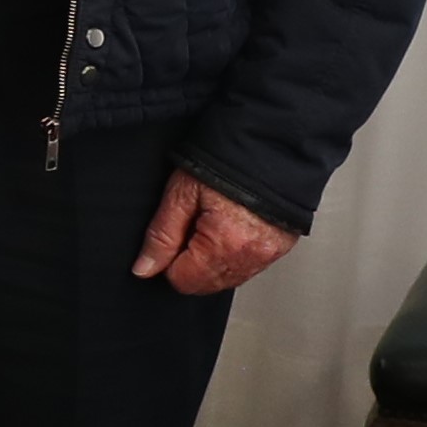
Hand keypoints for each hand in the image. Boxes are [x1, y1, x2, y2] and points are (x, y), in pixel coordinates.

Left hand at [135, 169, 298, 296]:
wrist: (269, 142)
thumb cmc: (224, 160)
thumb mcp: (180, 194)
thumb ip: (161, 236)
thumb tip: (144, 269)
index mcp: (226, 244)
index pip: (184, 281)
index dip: (169, 261)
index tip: (173, 235)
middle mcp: (253, 255)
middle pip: (206, 284)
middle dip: (190, 262)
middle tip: (192, 224)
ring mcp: (270, 253)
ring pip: (227, 278)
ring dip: (212, 259)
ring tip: (212, 222)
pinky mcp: (281, 246)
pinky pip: (248, 266)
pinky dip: (233, 253)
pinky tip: (229, 226)